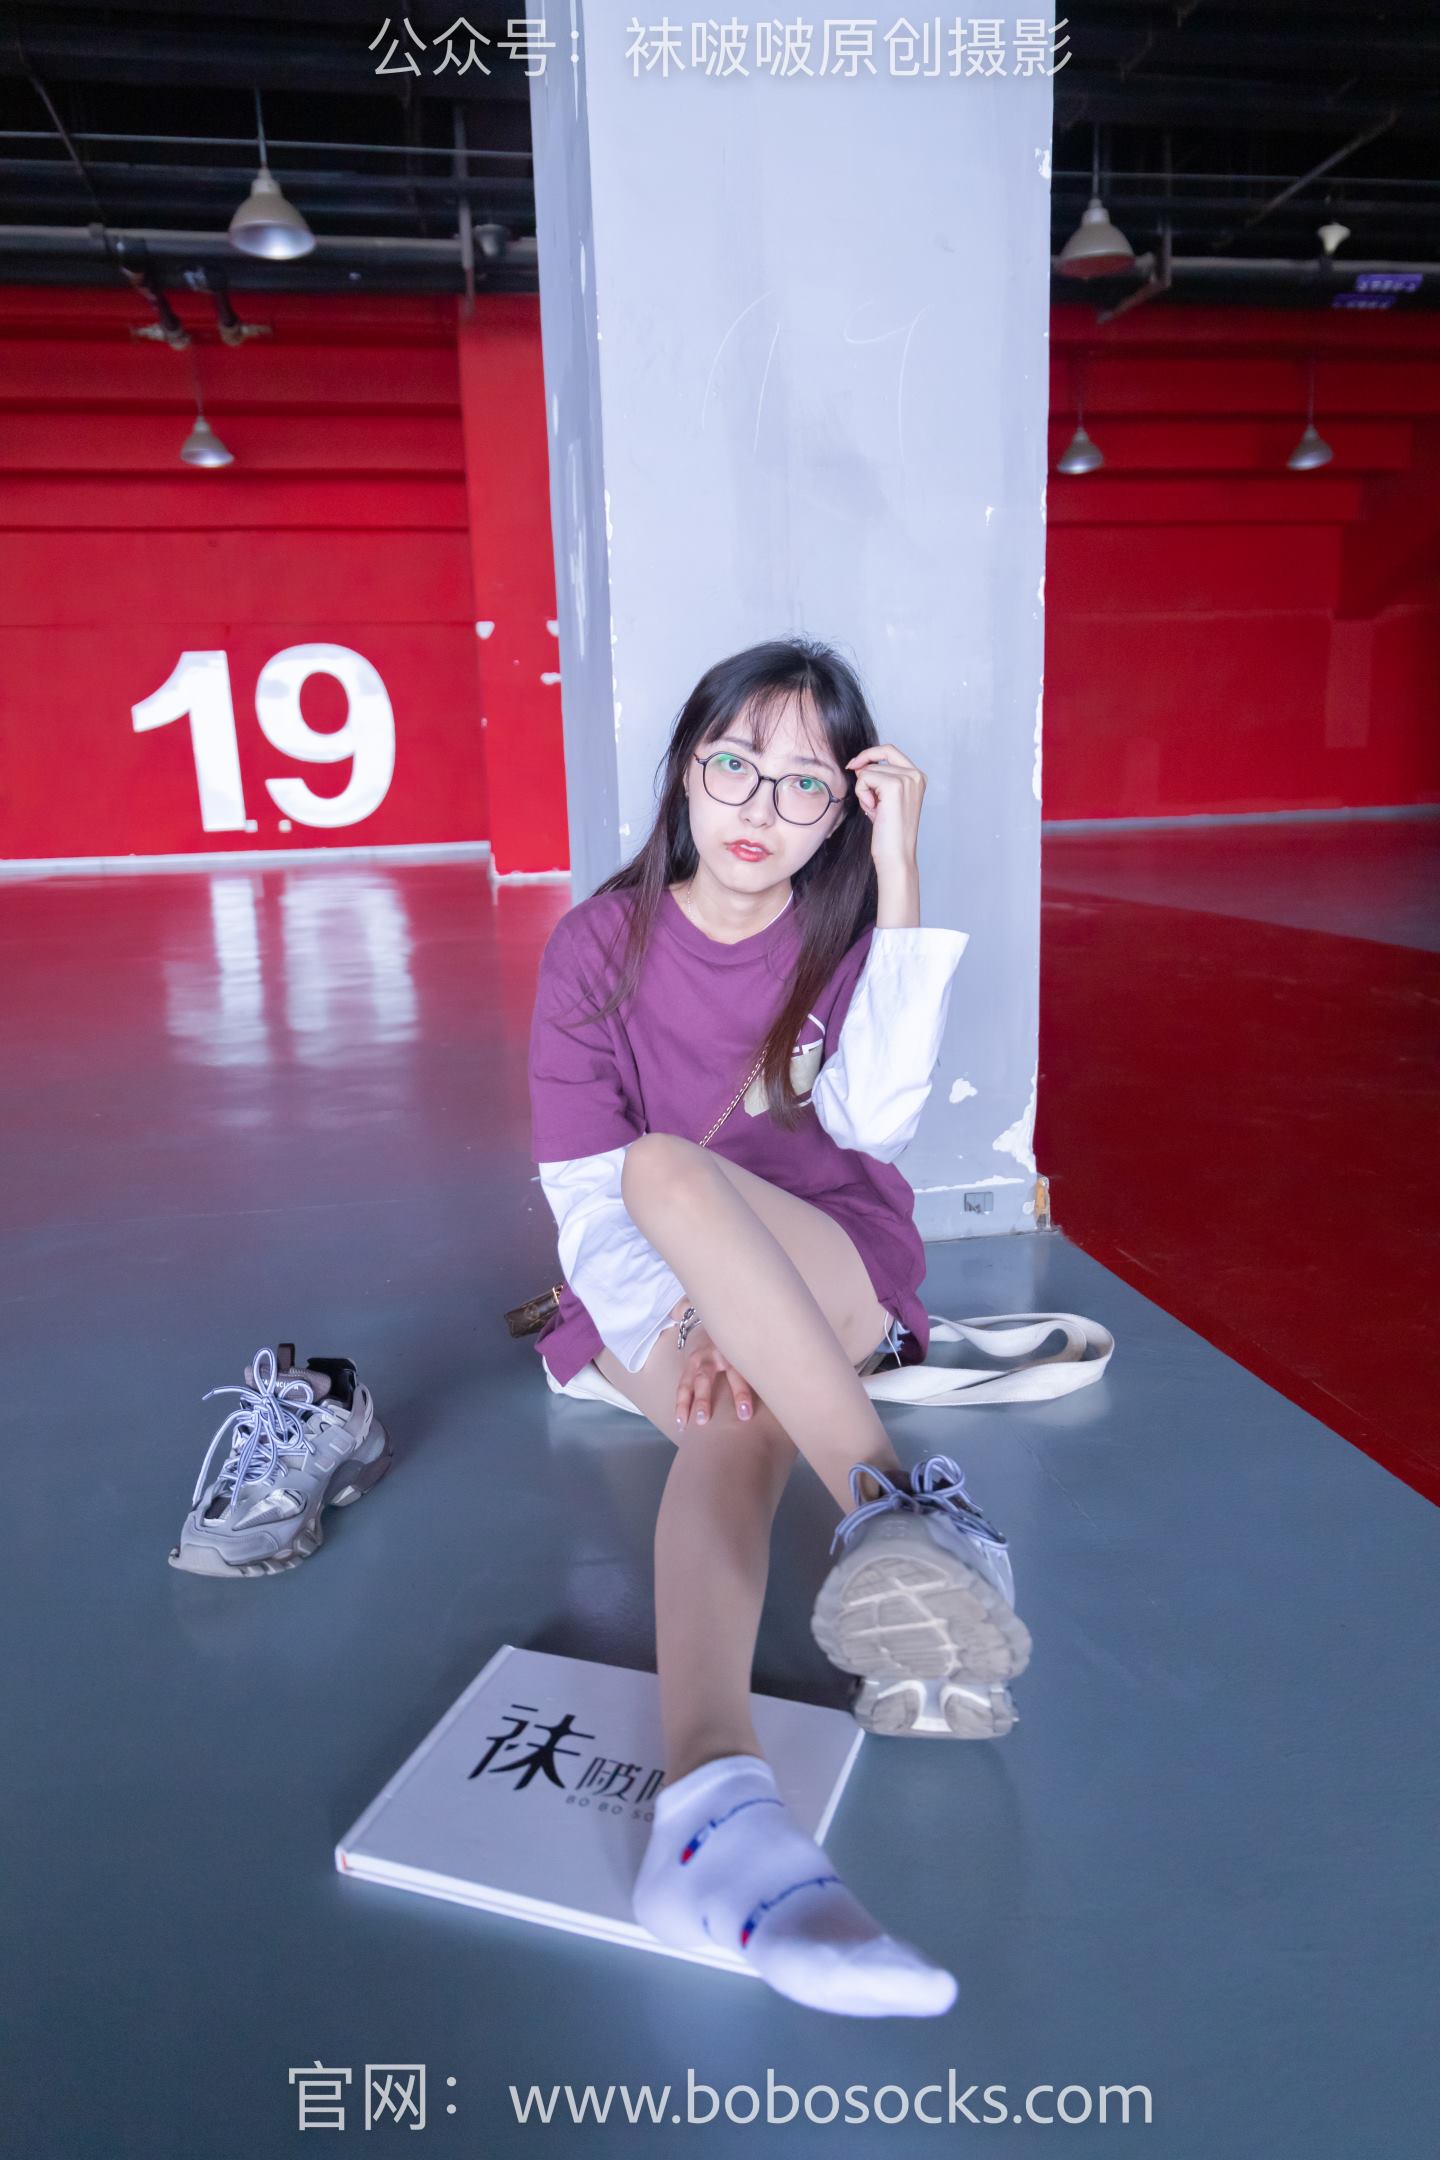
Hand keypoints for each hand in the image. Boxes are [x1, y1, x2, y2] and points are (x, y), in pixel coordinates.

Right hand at [671, 1318, 758, 1429]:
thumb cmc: (742, 1342)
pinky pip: (682, 1387)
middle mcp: (713, 1355)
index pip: (737, 1374)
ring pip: (689, 1383)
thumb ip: (761, 1365)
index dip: (740, 1394)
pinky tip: (680, 1421)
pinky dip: (680, 1404)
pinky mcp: (688, 1366)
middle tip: (704, 1419)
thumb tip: (784, 1392)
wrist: (716, 1320)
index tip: (745, 1415)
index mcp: (733, 1351)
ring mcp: (698, 1360)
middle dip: (704, 1398)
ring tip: (685, 1422)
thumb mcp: (751, 1348)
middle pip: (705, 1377)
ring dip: (686, 1403)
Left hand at [844, 744, 924, 876]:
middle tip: (871, 803)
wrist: (896, 855)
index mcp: (918, 776)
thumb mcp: (884, 799)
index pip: (889, 750)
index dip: (869, 754)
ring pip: (868, 770)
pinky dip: (862, 794)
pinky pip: (864, 778)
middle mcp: (916, 774)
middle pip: (877, 759)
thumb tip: (860, 764)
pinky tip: (873, 811)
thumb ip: (877, 779)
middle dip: (865, 780)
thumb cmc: (889, 832)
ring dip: (864, 791)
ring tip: (876, 811)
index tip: (854, 766)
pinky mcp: (895, 785)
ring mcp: (907, 778)